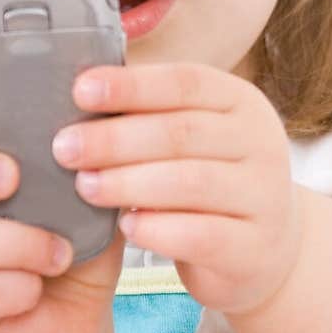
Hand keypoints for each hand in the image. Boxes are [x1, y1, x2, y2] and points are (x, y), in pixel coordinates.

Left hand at [53, 62, 304, 318]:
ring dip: (129, 183)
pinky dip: (158, 229)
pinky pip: (202, 235)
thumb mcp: (194, 141)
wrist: (266, 250)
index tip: (80, 90)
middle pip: (183, 133)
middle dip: (116, 139)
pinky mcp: (255, 246)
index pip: (185, 83)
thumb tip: (80, 96)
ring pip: (191, 182)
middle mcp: (261, 143)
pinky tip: (125, 227)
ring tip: (85, 186)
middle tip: (65, 147)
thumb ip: (151, 118)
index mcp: (241, 103)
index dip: (132, 85)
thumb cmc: (211, 184)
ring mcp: (264, 196)